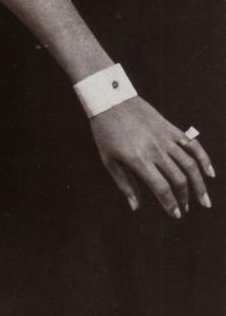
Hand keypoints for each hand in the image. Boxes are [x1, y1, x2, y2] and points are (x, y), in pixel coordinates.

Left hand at [91, 97, 213, 217]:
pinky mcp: (171, 128)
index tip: (176, 214)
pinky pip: (192, 145)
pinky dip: (204, 159)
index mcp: (138, 160)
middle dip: (185, 197)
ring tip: (204, 199)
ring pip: (190, 164)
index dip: (170, 203)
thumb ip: (124, 184)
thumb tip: (135, 207)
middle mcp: (155, 150)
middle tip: (186, 208)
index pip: (161, 188)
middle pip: (178, 179)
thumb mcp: (108, 160)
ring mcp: (165, 138)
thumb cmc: (105, 132)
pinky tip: (210, 173)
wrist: (111, 100)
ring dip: (199, 184)